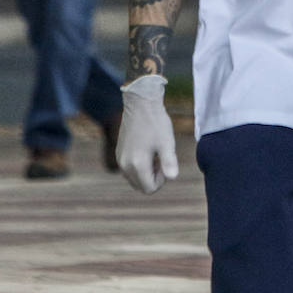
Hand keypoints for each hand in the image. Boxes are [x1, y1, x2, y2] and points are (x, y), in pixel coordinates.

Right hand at [117, 74, 178, 193]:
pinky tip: (147, 149)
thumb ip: (169, 162)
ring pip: (135, 179)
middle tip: (161, 158)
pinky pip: (130, 169)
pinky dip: (139, 166)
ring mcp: (120, 159)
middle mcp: (125, 165)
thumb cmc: (155, 122)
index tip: (166, 163)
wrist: (140, 103)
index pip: (149, 188)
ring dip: (146, 172)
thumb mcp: (167, 142)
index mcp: (137, 164)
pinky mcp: (119, 152)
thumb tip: (172, 177)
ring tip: (154, 153)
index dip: (162, 180)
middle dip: (153, 178)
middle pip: (141, 186)